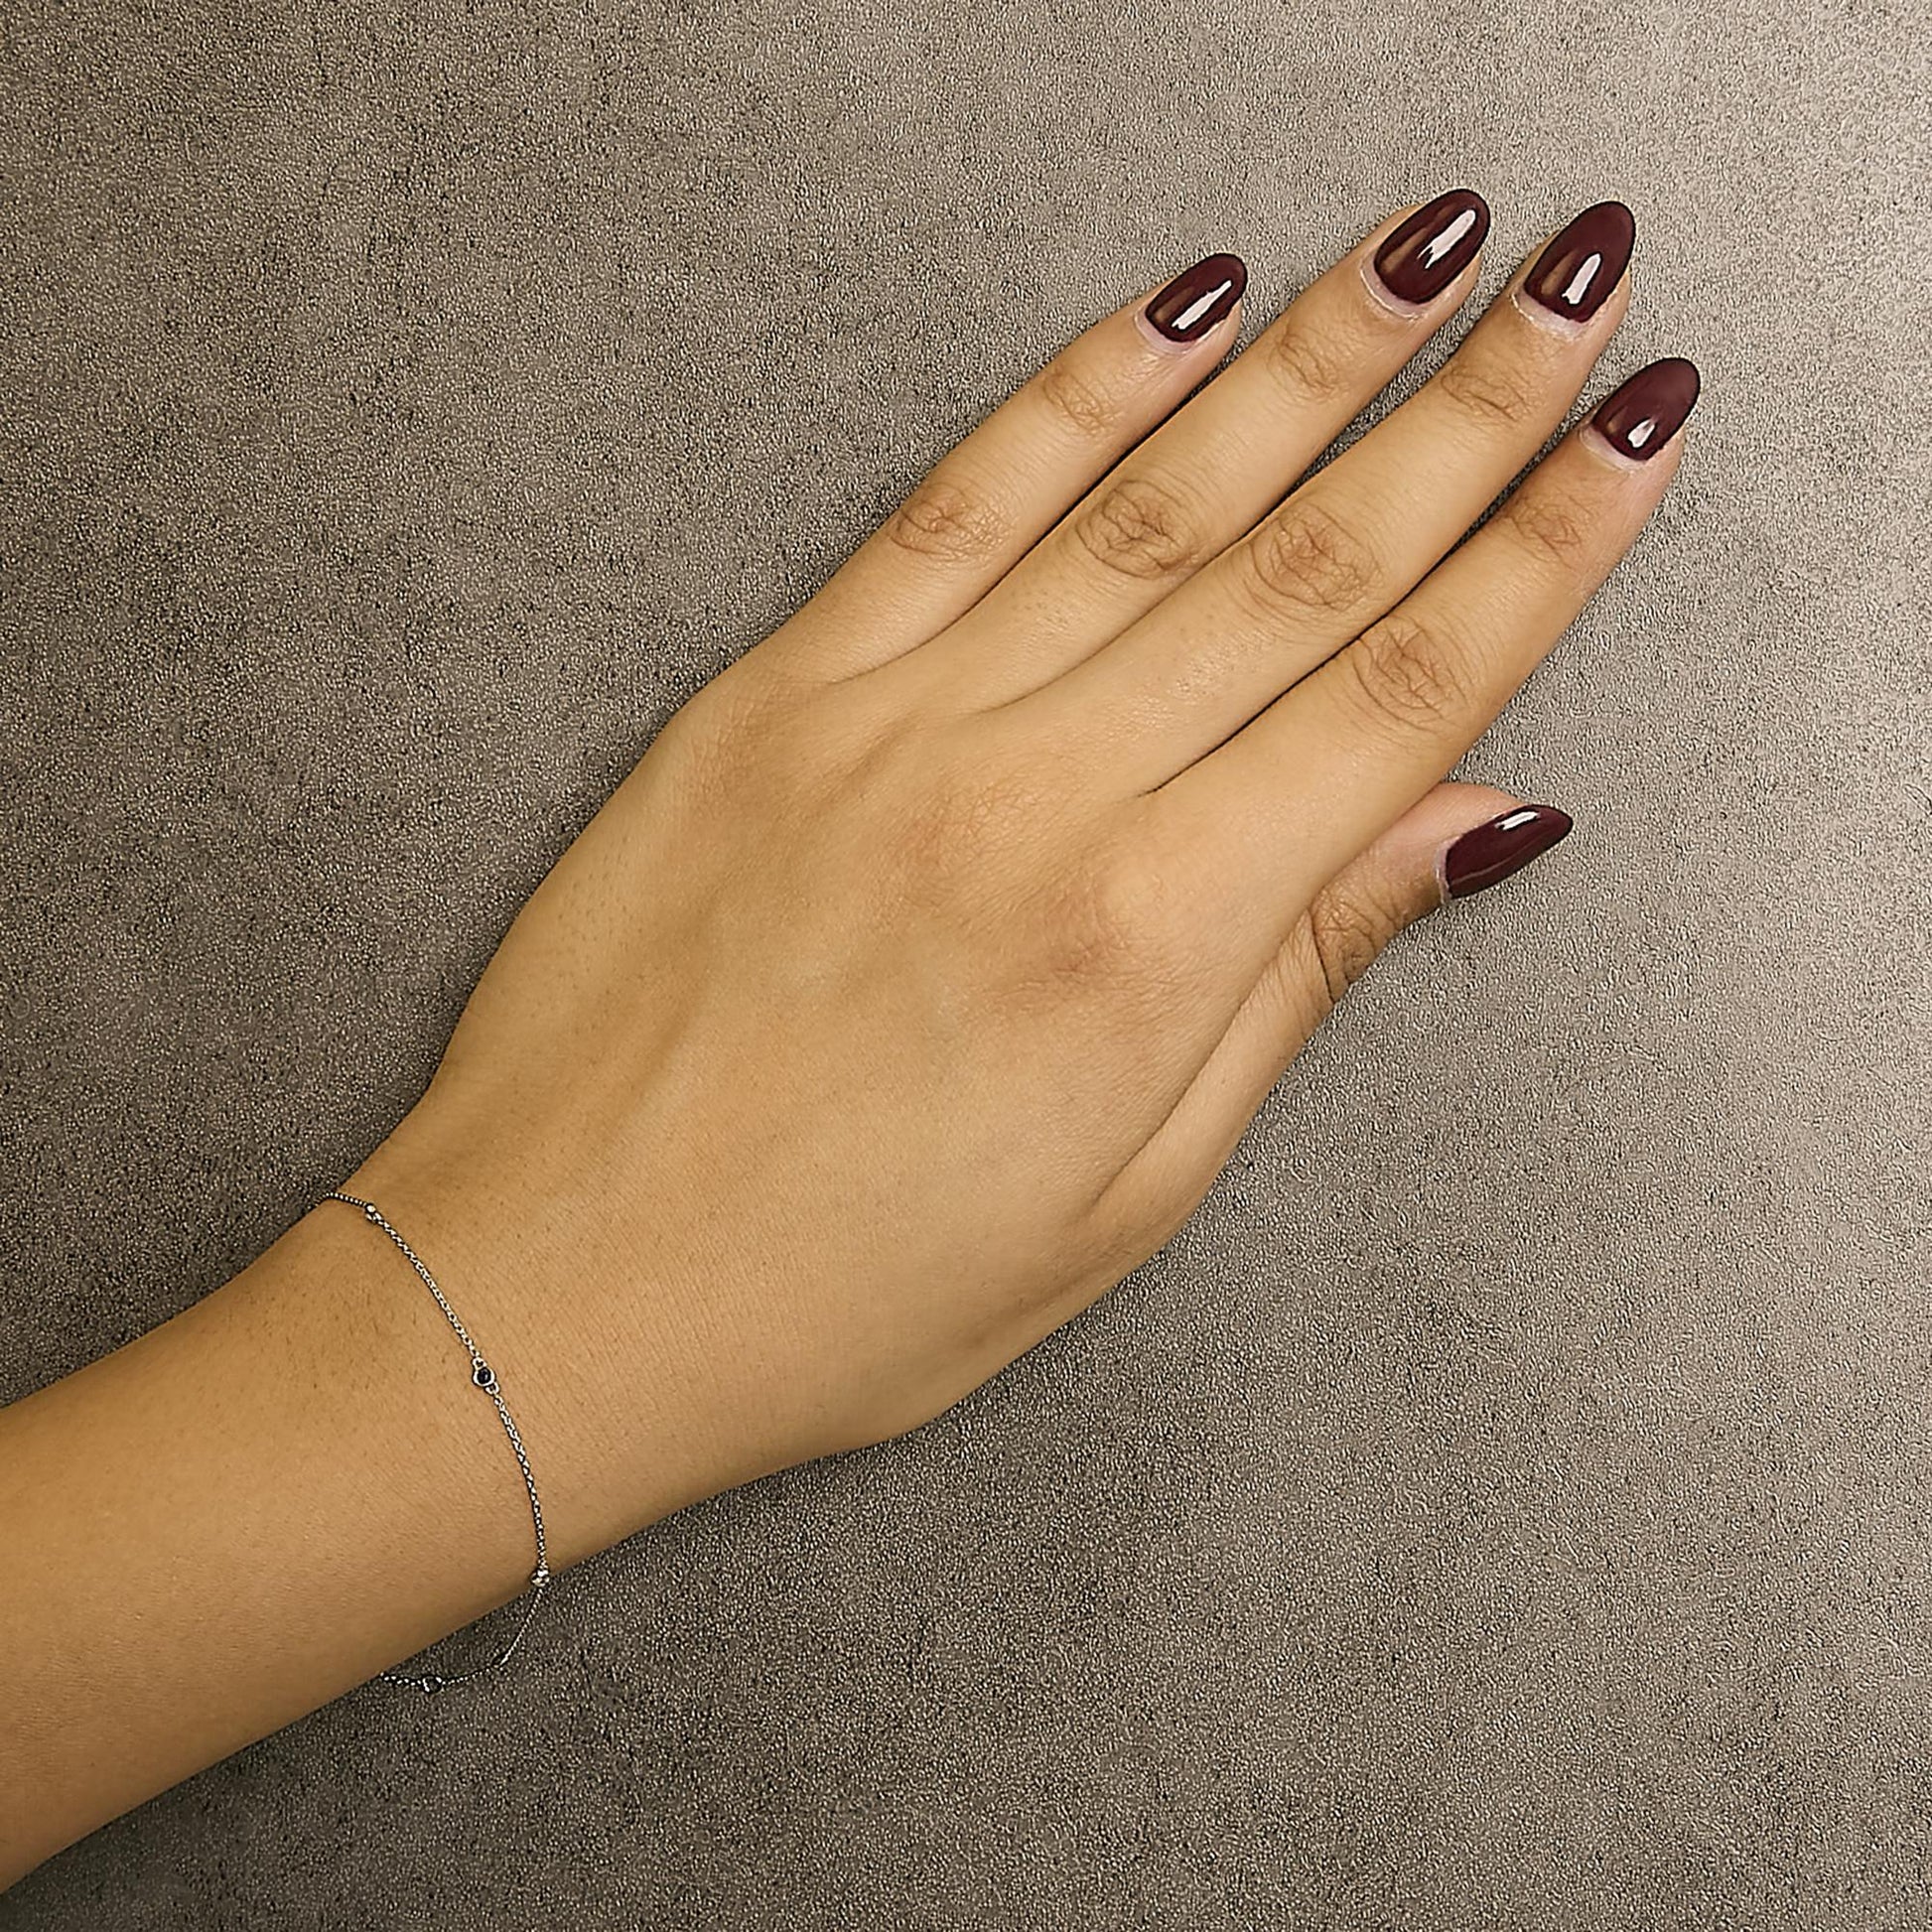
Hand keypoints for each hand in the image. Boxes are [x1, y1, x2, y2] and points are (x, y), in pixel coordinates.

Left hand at [353, 192, 1694, 1560]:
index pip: (1394, 700)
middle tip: (1582, 287)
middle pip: (1299, 568)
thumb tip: (1463, 821)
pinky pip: (953, 504)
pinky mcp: (776, 692)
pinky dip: (1075, 396)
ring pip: (1147, 504)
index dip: (1540, 557)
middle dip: (1468, 416)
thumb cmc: (840, 1288)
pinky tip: (1179, 314)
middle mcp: (1034, 799)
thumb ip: (1293, 980)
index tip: (1630, 443)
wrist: (557, 1283)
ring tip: (1426, 257)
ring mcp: (894, 723)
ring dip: (1306, 364)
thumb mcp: (1119, 1196)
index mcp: (1143, 942)